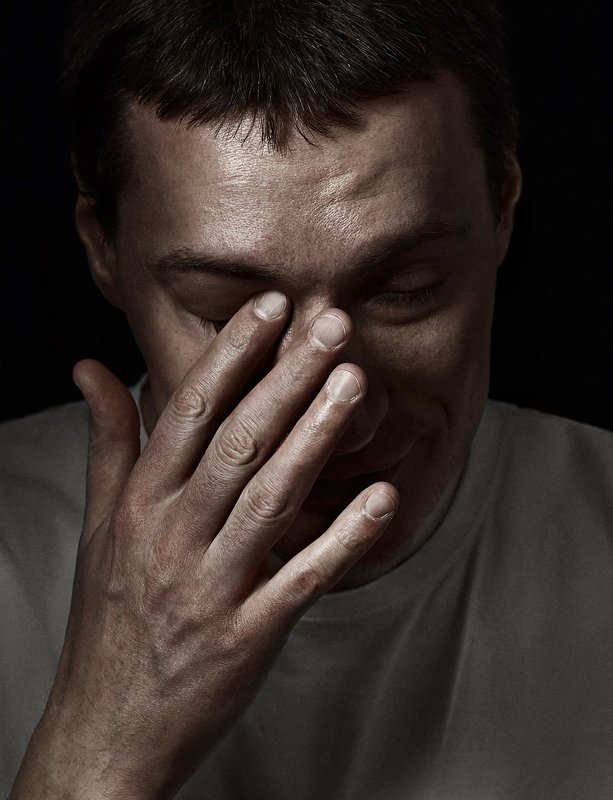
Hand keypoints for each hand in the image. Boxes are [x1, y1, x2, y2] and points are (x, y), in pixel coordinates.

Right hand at [11, 292, 397, 798]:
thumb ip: (109, 440)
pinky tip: (381, 495)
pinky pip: (302, 579)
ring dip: (316, 437)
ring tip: (355, 382)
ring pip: (270, 498)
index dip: (231, 355)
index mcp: (141, 504)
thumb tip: (92, 368)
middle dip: (287, 378)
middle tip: (331, 323)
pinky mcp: (248, 634)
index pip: (186, 412)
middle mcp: (174, 536)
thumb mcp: (101, 523)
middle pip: (237, 443)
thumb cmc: (110, 616)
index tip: (271, 308)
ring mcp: (213, 587)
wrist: (108, 725)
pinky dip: (343, 537)